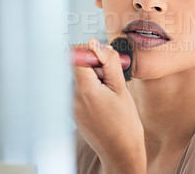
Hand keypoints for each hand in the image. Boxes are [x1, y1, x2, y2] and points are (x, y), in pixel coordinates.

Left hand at [73, 38, 146, 173]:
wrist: (120, 150)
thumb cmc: (124, 123)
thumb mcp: (121, 88)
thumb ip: (108, 63)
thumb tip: (96, 43)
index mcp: (83, 90)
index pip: (75, 56)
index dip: (91, 52)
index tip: (105, 58)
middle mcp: (71, 97)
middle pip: (76, 66)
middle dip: (95, 65)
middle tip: (113, 77)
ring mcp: (69, 105)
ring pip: (78, 76)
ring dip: (94, 76)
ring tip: (110, 91)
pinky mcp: (72, 110)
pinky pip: (78, 88)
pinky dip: (91, 87)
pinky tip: (105, 98)